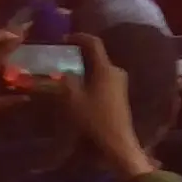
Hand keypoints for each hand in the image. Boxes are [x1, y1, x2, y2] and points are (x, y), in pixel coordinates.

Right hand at [70, 34, 156, 179]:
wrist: (117, 143)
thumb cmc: (95, 119)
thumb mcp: (73, 99)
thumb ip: (67, 80)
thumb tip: (65, 71)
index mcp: (106, 68)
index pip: (93, 43)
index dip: (78, 37)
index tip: (63, 39)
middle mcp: (116, 72)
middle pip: (96, 56)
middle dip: (79, 55)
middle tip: (61, 57)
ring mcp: (120, 84)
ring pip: (99, 69)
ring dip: (84, 69)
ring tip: (66, 73)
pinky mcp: (119, 96)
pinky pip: (102, 80)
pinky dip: (90, 79)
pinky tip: (78, 88)